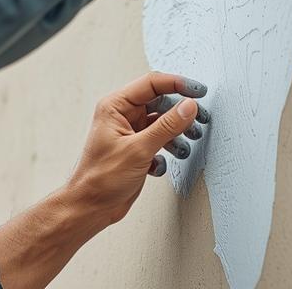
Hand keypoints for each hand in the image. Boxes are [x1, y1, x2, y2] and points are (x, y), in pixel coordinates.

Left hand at [62, 72, 211, 226]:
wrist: (91, 207)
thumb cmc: (102, 178)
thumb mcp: (139, 149)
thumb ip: (167, 126)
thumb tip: (188, 106)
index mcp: (116, 106)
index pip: (152, 84)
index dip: (178, 84)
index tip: (199, 92)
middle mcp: (122, 116)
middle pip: (160, 103)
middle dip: (181, 113)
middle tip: (201, 121)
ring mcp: (130, 133)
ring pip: (161, 124)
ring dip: (176, 134)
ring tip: (188, 144)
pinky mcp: (136, 150)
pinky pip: (158, 141)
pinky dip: (165, 152)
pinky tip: (159, 166)